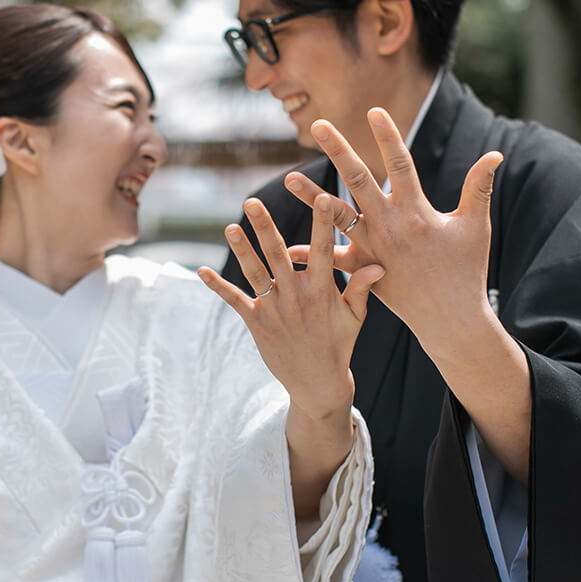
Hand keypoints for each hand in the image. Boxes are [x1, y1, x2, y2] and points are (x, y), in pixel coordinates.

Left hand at [197, 193, 384, 421]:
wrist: (317, 383)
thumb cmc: (339, 344)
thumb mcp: (356, 316)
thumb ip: (362, 287)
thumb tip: (379, 263)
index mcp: (322, 290)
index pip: (322, 250)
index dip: (322, 224)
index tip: (321, 198)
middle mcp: (296, 296)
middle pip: (278, 254)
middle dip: (265, 226)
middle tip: (252, 201)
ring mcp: (274, 309)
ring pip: (254, 273)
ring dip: (241, 250)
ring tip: (230, 227)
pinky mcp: (257, 322)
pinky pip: (234, 300)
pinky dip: (218, 286)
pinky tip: (201, 272)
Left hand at [285, 107, 503, 359]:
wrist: (451, 319)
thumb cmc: (466, 270)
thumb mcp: (475, 227)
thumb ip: (479, 188)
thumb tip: (496, 154)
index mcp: (417, 211)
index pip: (400, 164)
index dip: (387, 137)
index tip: (374, 111)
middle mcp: (390, 226)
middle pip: (359, 180)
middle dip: (338, 150)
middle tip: (318, 125)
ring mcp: (373, 248)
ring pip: (337, 216)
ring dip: (312, 197)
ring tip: (289, 177)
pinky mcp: (363, 271)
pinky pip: (332, 261)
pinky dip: (312, 255)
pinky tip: (289, 248)